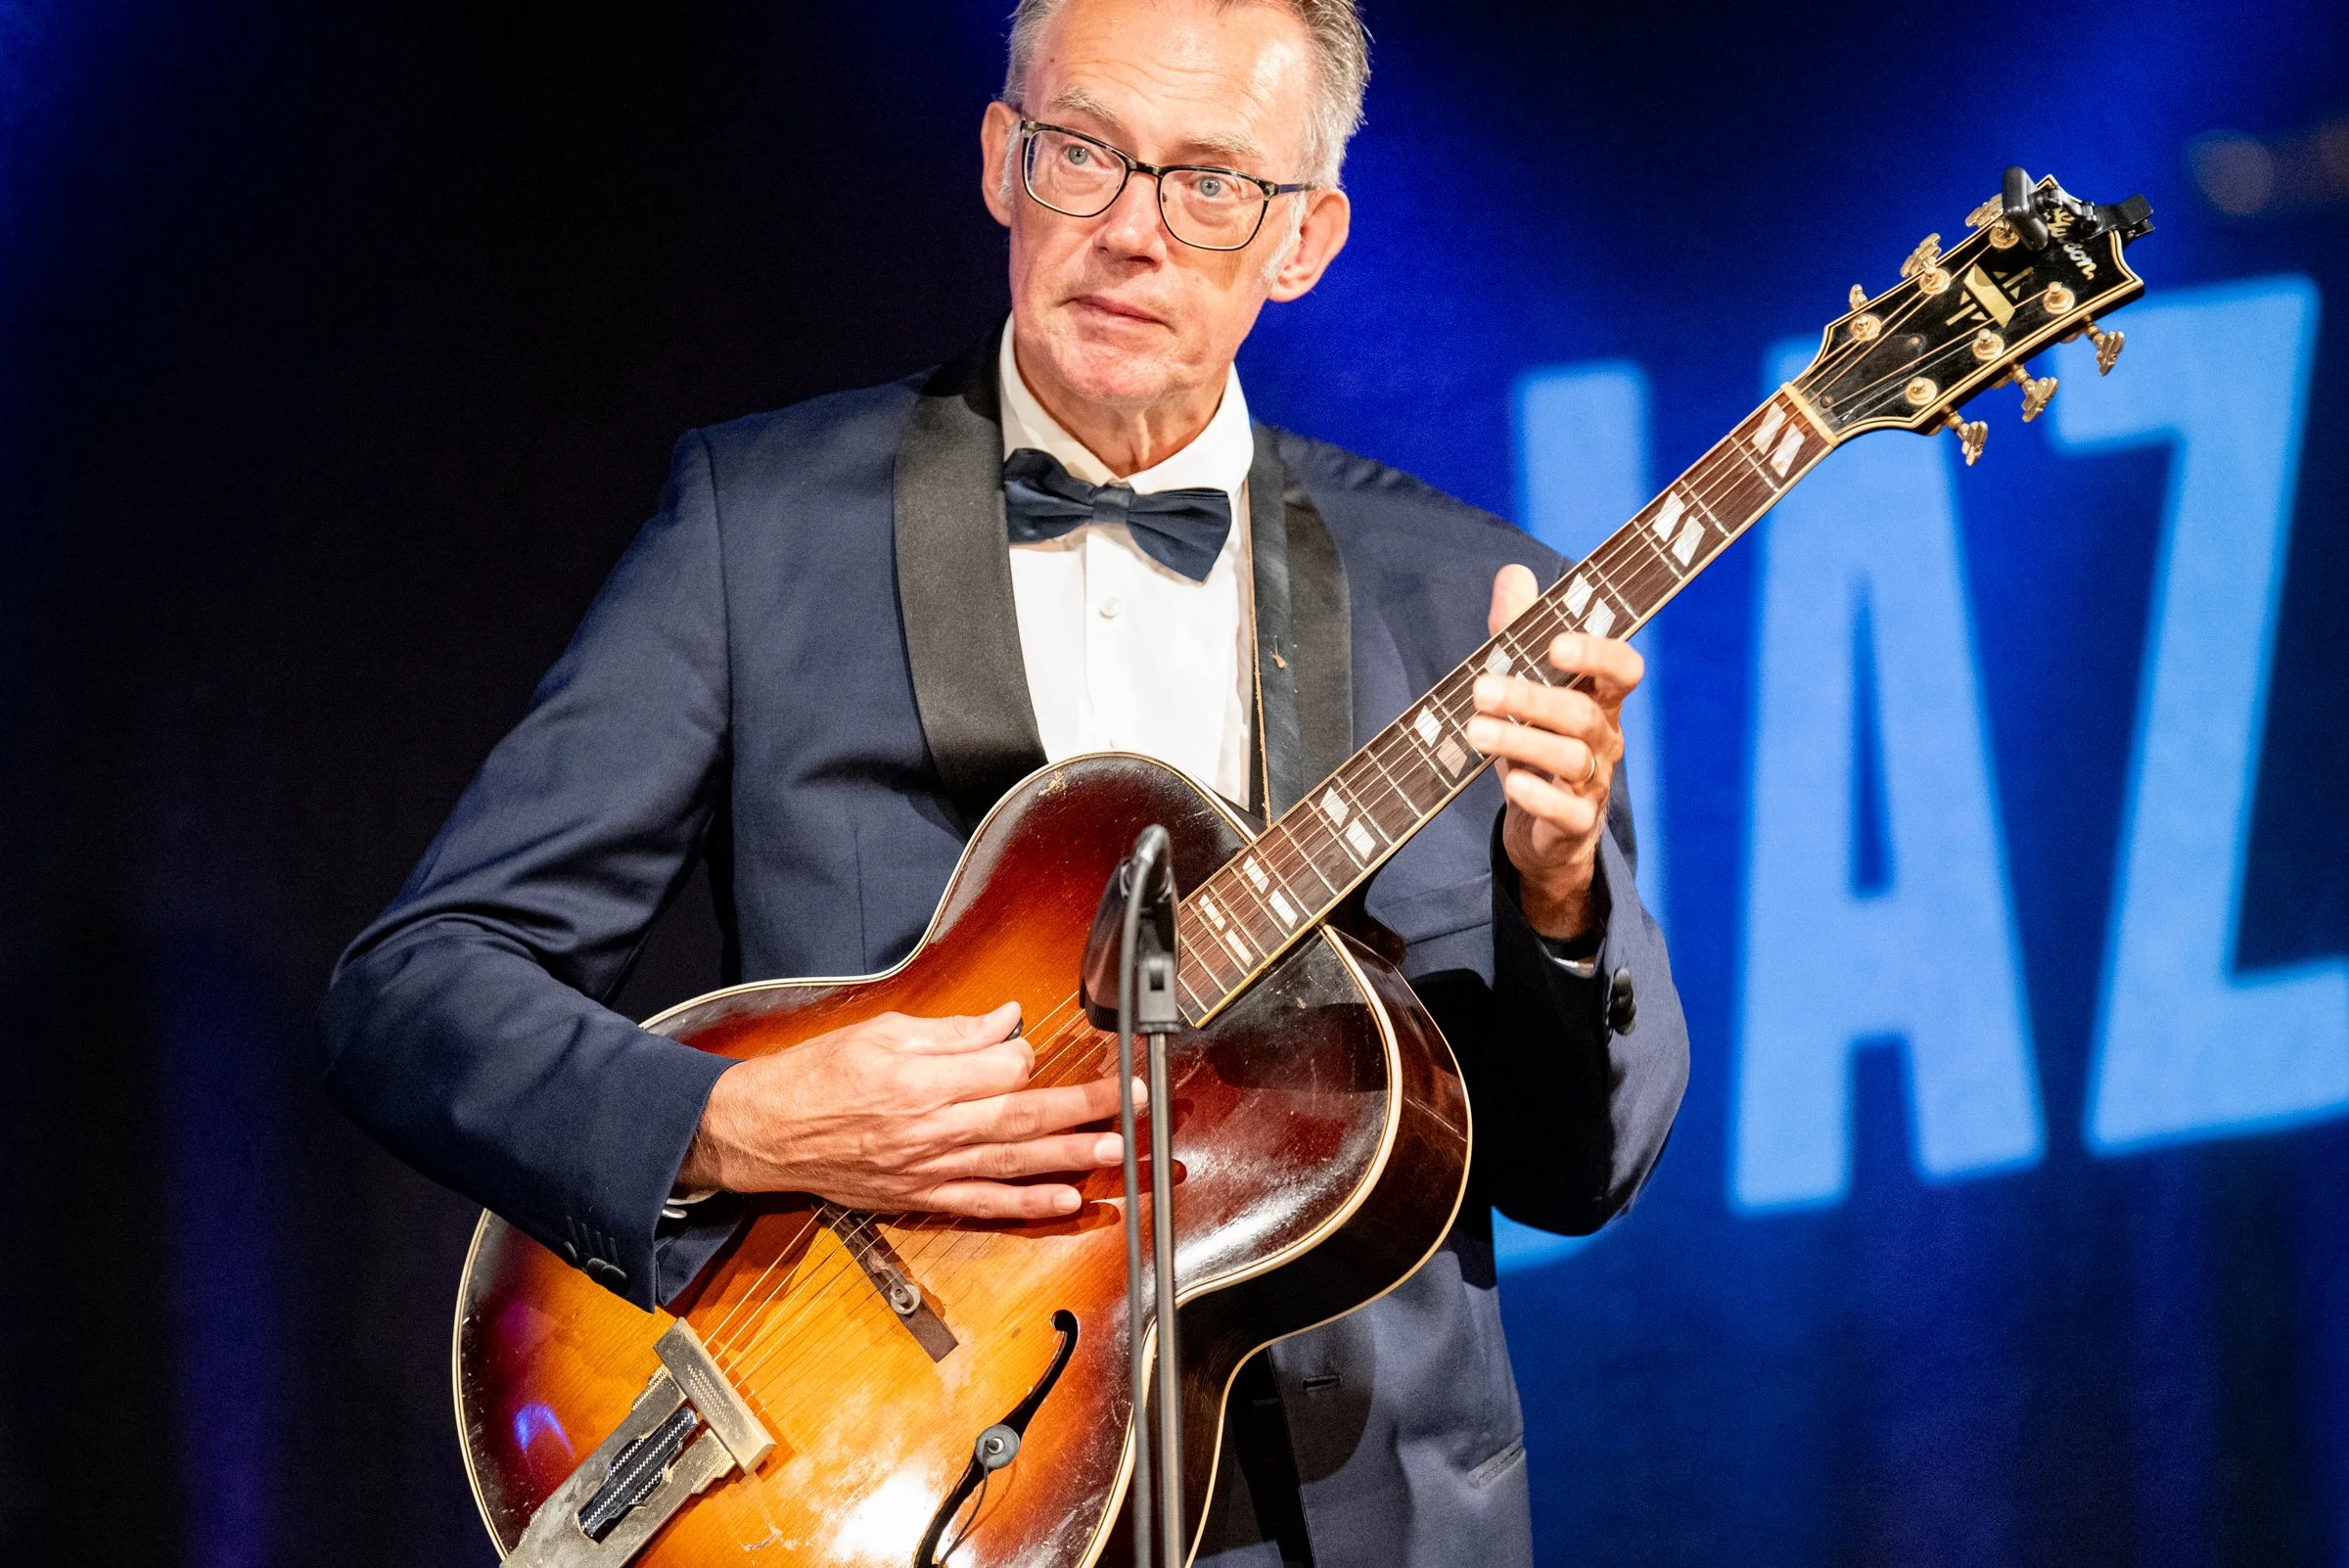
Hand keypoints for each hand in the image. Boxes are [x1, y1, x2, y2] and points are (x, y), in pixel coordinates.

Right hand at [674, 1001, 1137, 1218]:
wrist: (763, 1133)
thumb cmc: (815, 1076)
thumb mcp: (880, 1030)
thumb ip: (951, 1031)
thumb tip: (1007, 1022)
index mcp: (920, 1079)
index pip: (1000, 1069)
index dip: (1027, 1057)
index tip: (1032, 1049)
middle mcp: (930, 1128)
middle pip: (1023, 1117)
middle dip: (1084, 1110)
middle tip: (1134, 1103)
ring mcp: (928, 1168)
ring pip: (1014, 1164)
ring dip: (1072, 1158)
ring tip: (1120, 1153)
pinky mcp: (921, 1196)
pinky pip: (984, 1204)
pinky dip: (1028, 1205)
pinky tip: (1068, 1201)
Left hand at [1468, 564, 1644, 938]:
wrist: (1545, 832)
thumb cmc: (1537, 742)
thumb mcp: (1526, 686)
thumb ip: (1519, 632)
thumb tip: (1514, 572)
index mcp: (1599, 698)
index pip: (1623, 669)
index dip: (1597, 655)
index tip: (1555, 646)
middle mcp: (1603, 738)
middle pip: (1581, 713)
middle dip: (1531, 698)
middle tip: (1480, 689)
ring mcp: (1594, 783)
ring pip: (1571, 759)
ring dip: (1522, 742)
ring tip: (1476, 730)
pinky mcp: (1577, 823)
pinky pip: (1568, 811)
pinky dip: (1541, 797)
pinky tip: (1513, 784)